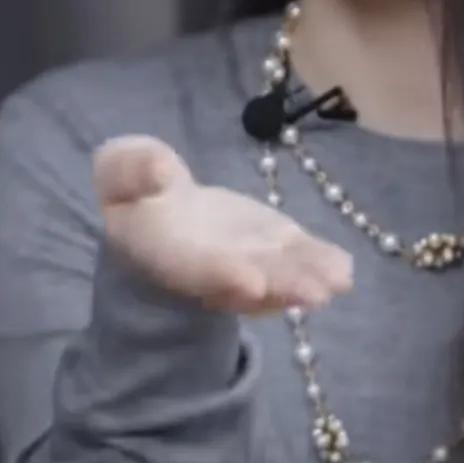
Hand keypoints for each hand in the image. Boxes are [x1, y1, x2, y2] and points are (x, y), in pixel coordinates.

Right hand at [94, 134, 352, 314]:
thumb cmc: (136, 193)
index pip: (196, 268)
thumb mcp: (120, 172)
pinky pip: (294, 259)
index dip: (223, 275)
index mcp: (167, 252)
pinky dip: (318, 264)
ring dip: (307, 281)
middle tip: (315, 293)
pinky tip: (343, 269)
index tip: (250, 279)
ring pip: (276, 277)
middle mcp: (210, 269)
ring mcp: (245, 262)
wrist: (158, 215)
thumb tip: (160, 170)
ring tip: (338, 281)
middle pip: (247, 283)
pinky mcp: (270, 248)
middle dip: (280, 287)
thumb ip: (133, 169)